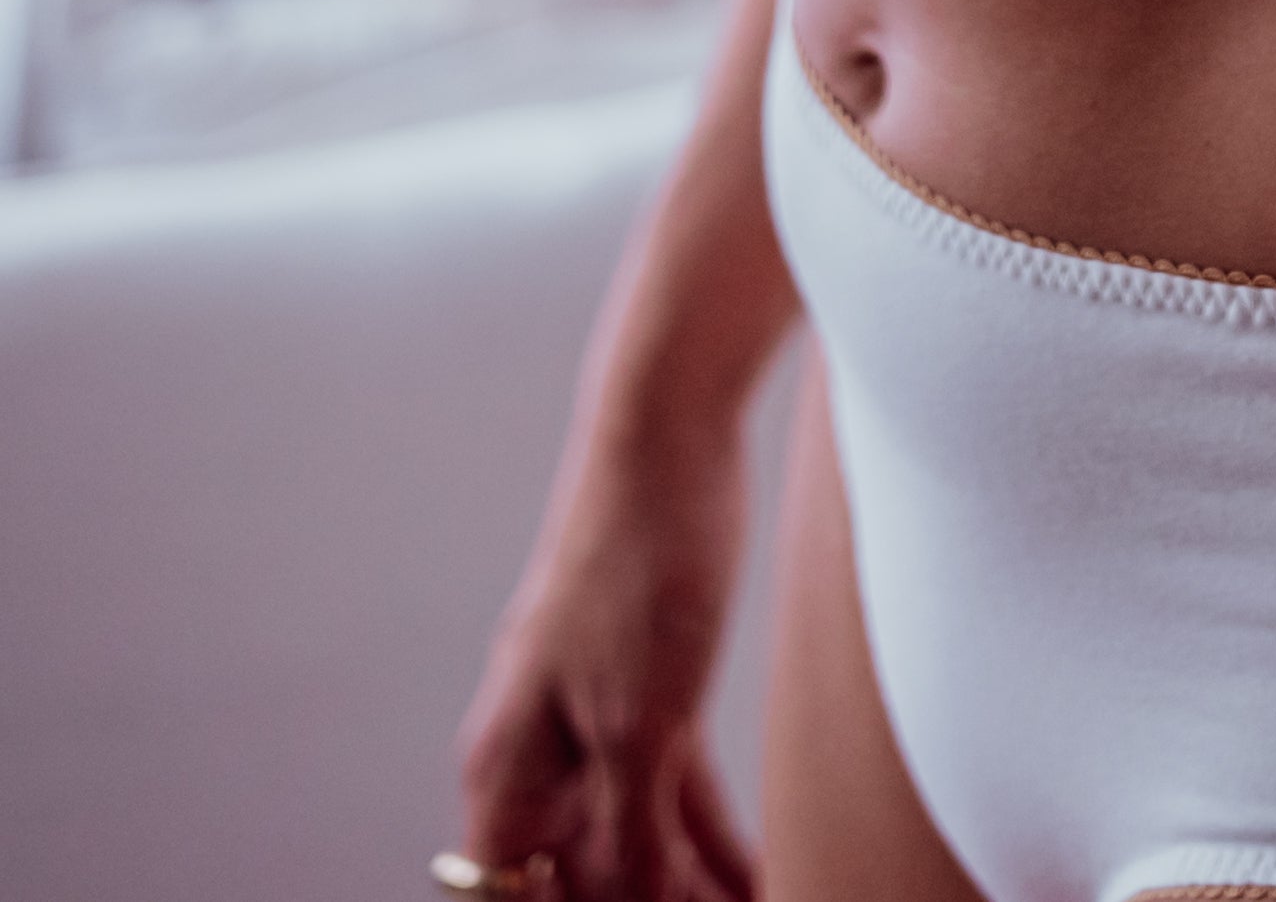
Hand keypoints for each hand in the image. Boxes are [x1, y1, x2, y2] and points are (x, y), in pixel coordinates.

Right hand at [457, 443, 754, 901]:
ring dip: (686, 887)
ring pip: (633, 838)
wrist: (670, 428)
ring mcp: (595, 716)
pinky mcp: (650, 686)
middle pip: (577, 877)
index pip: (509, 896)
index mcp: (506, 766)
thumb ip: (632, 837)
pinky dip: (710, 838)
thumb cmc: (637, 561)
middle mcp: (539, 751)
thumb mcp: (641, 725)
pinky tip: (760, 876)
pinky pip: (672, 790)